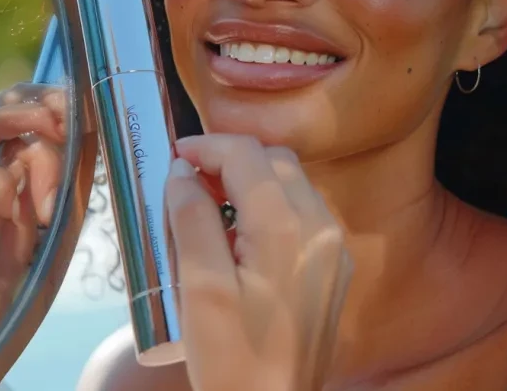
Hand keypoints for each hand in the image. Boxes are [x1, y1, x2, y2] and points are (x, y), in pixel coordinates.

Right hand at [0, 84, 66, 389]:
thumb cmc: (0, 290)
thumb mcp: (46, 229)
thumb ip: (62, 186)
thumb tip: (89, 138)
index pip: (18, 111)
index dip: (51, 102)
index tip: (86, 113)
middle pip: (1, 106)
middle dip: (45, 108)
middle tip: (74, 125)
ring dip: (33, 153)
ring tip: (49, 198)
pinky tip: (11, 212)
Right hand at [166, 134, 351, 390]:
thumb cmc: (234, 361)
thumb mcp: (200, 289)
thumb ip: (191, 219)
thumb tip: (182, 172)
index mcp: (288, 229)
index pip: (247, 155)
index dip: (206, 146)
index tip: (173, 157)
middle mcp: (321, 229)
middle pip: (274, 161)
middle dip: (228, 160)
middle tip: (187, 182)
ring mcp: (333, 250)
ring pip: (291, 183)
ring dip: (248, 181)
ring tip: (207, 209)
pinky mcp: (333, 269)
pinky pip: (301, 214)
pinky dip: (268, 207)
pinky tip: (237, 237)